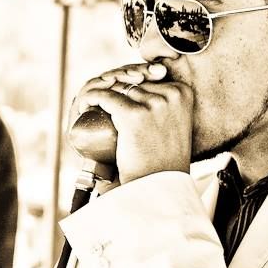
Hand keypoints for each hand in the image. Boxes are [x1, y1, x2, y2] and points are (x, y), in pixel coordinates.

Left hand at [70, 63, 192, 183]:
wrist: (158, 187)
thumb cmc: (163, 161)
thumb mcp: (172, 126)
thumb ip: (164, 105)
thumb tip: (146, 82)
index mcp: (183, 92)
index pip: (147, 79)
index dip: (128, 88)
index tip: (116, 101)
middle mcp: (172, 93)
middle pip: (132, 82)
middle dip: (114, 91)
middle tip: (100, 107)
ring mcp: (154, 103)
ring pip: (117, 88)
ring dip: (100, 94)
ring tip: (91, 107)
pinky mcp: (134, 114)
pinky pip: (104, 97)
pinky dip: (90, 99)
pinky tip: (83, 106)